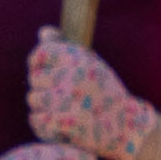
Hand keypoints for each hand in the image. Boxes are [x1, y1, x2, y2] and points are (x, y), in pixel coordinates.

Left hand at [23, 30, 160, 159]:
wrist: (126, 127)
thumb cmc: (105, 94)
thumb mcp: (91, 65)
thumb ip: (64, 48)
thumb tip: (44, 32)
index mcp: (81, 59)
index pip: (41, 53)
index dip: (36, 63)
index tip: (42, 72)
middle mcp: (75, 76)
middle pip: (34, 78)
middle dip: (42, 88)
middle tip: (59, 98)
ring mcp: (71, 100)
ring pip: (33, 99)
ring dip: (43, 107)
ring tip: (61, 111)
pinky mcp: (68, 122)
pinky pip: (38, 119)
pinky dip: (44, 126)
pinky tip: (58, 127)